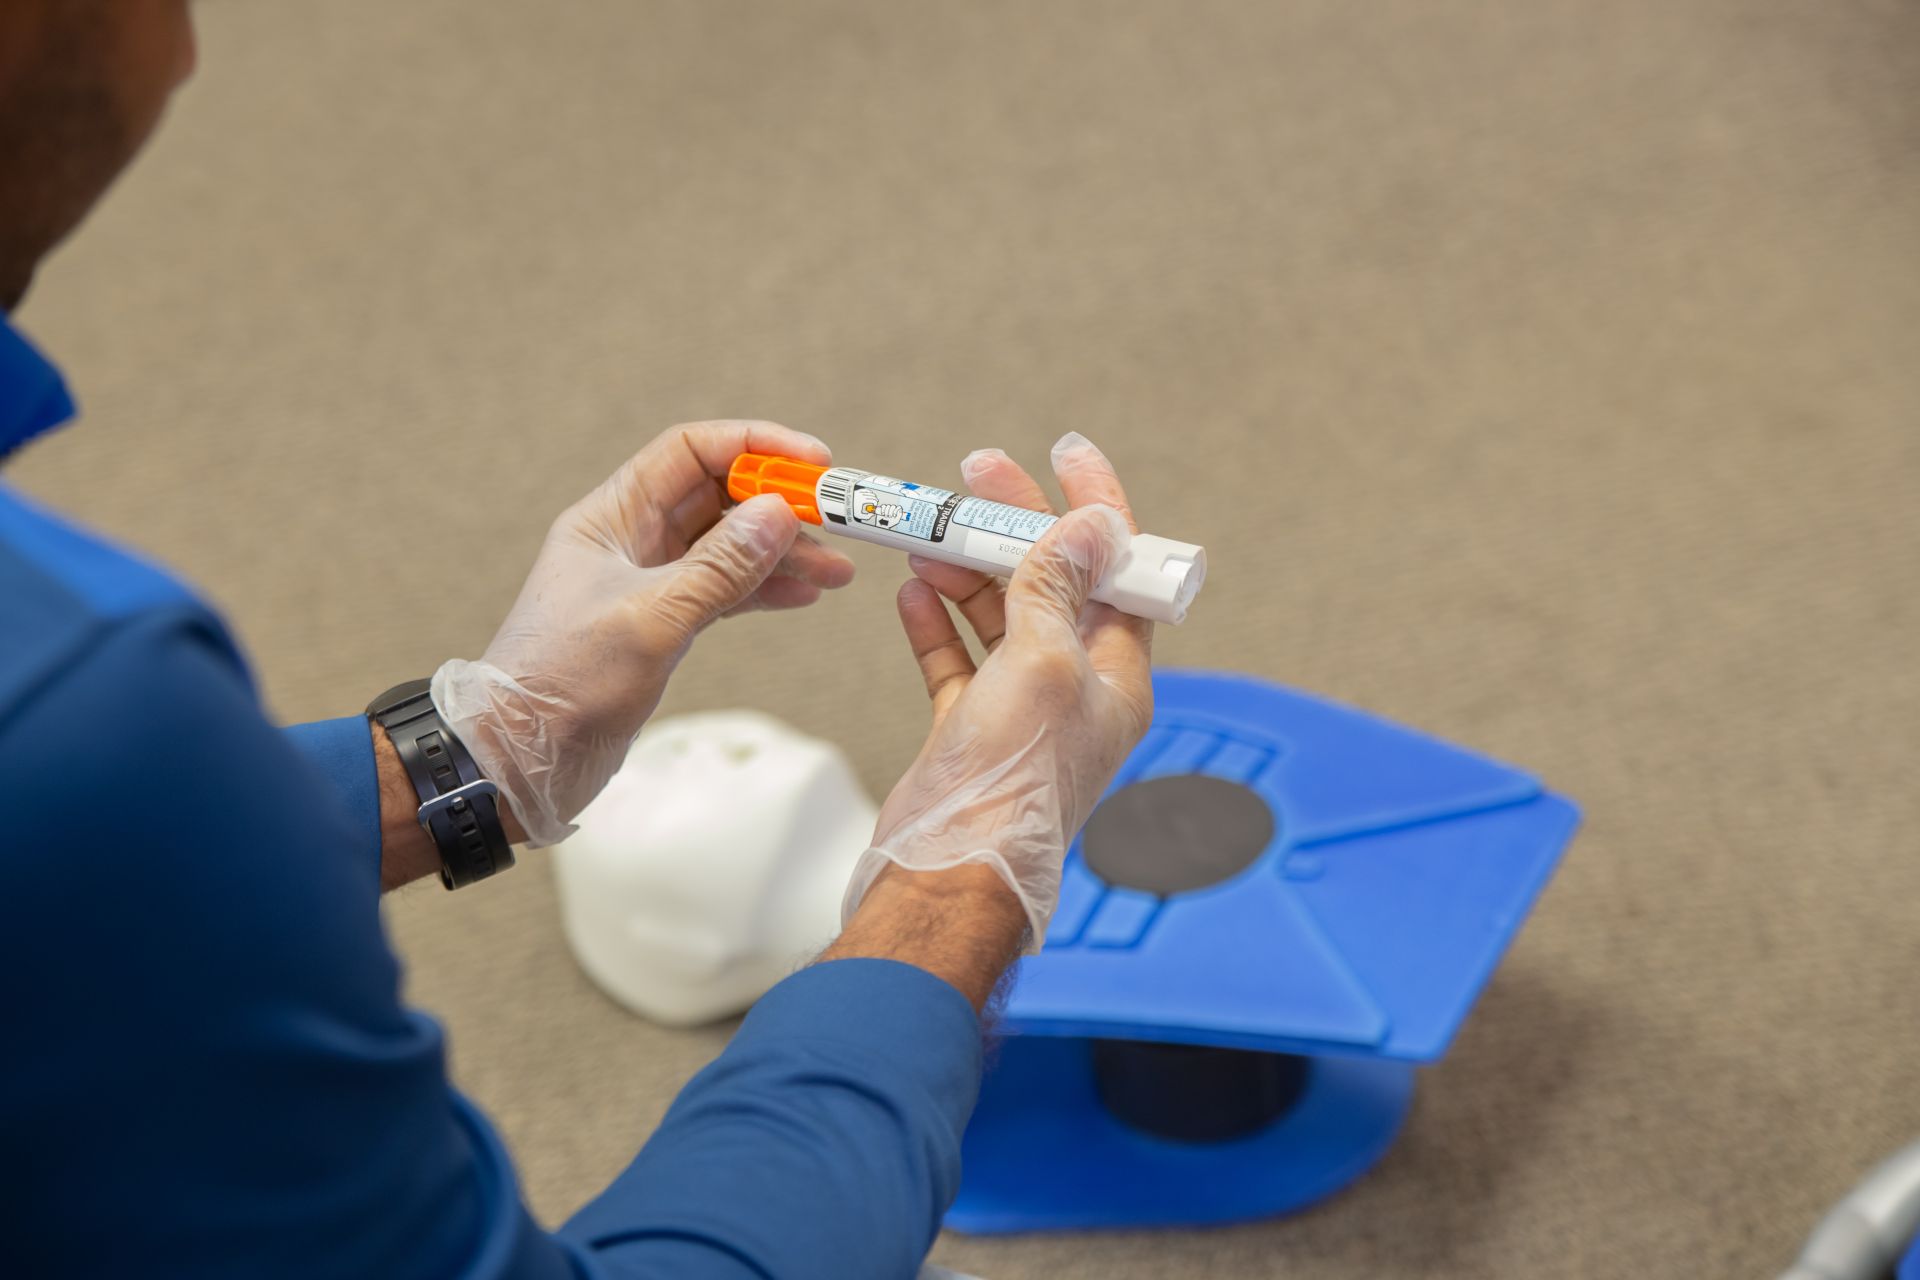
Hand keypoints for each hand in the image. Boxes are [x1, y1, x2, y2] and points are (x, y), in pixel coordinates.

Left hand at [431, 421, 855, 845]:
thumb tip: (779, 513)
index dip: (755, 446)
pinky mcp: (661, 624)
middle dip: (780, 503)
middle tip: (838, 519)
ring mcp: (647, 583)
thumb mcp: (650, 619)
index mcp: (611, 518)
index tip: (813, 463)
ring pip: (729, 547)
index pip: (691, 452)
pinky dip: (765, 590)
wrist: (521, 759)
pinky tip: (803, 594)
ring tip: (838, 569)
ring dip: (783, 553)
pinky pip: (725, 590)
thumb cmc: (561, 683)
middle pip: (718, 497)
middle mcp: (630, 541)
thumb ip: (719, 567)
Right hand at [842, 432, 1154, 952]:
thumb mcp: (1043, 664)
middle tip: (976, 476)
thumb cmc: (1011, 781)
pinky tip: (912, 592)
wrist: (949, 870)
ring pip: (1000, 619)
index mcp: (1118, 677)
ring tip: (931, 539)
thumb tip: (1092, 525)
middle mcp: (1078, 691)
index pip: (1117, 570)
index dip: (1097, 507)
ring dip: (968, 573)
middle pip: (1054, 585)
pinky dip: (936, 624)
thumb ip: (1058, 589)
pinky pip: (958, 662)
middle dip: (1017, 529)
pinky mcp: (972, 733)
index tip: (1067, 453)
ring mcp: (1023, 713)